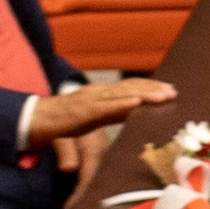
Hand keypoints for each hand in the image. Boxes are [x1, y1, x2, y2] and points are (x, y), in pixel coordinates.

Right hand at [22, 74, 167, 151]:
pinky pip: (105, 107)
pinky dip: (122, 104)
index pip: (129, 87)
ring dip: (144, 94)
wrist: (35, 120)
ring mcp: (90, 100)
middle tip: (174, 92)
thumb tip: (132, 114)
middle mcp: (97, 92)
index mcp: (100, 93)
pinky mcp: (83, 111)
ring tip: (163, 96)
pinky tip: (136, 103)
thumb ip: (111, 114)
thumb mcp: (93, 118)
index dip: (150, 87)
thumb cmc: (63, 121)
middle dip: (153, 89)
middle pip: (130, 87)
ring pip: (122, 94)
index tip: (169, 90)